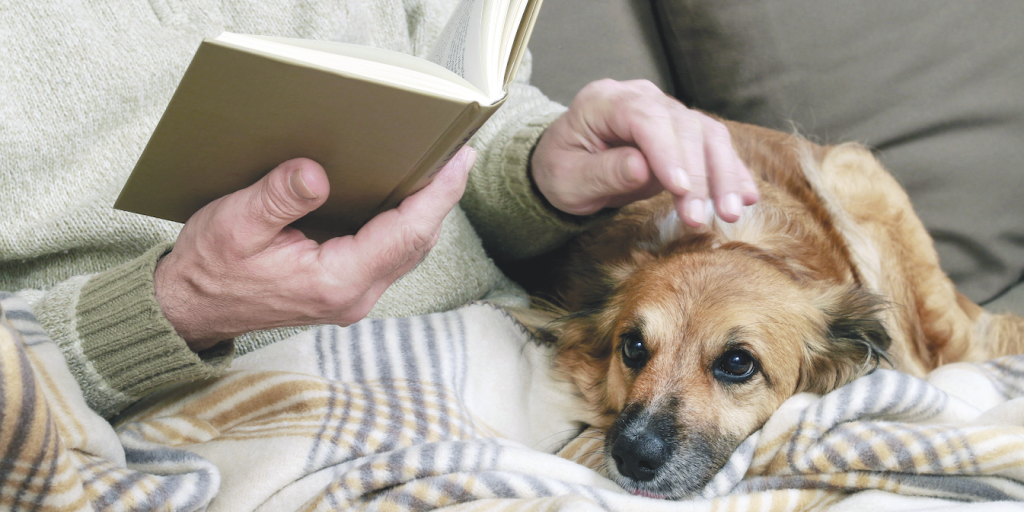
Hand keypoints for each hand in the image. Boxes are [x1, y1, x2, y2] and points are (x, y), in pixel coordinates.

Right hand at [154, 147, 476, 350]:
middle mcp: (355, 296)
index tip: (459, 160)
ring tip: (441, 168)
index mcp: (335, 281)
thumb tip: (317, 173)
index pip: (405, 234)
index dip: (438, 195)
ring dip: (426, 211)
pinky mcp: (347, 290)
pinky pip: (390, 255)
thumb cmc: (211, 268)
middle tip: (458, 153)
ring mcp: (354, 297)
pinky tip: (404, 196)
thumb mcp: (235, 224)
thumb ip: (279, 199)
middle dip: (441, 198)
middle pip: (417, 243)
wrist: (191, 310)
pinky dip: (404, 224)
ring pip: (408, 251)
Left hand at [531, 79, 757, 226]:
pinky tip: (745, 198)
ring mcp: (665, 110)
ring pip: (707, 134)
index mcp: (603, 101)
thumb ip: (603, 172)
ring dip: (723, 175)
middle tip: (703, 218)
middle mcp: (640, 97)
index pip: (644, 119)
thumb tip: (642, 168)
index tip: (680, 189)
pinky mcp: (683, 130)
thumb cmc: (562, 171)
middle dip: (699, 174)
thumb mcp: (568, 180)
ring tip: (730, 213)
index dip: (667, 153)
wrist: (567, 165)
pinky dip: (731, 172)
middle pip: (683, 126)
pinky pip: (714, 146)